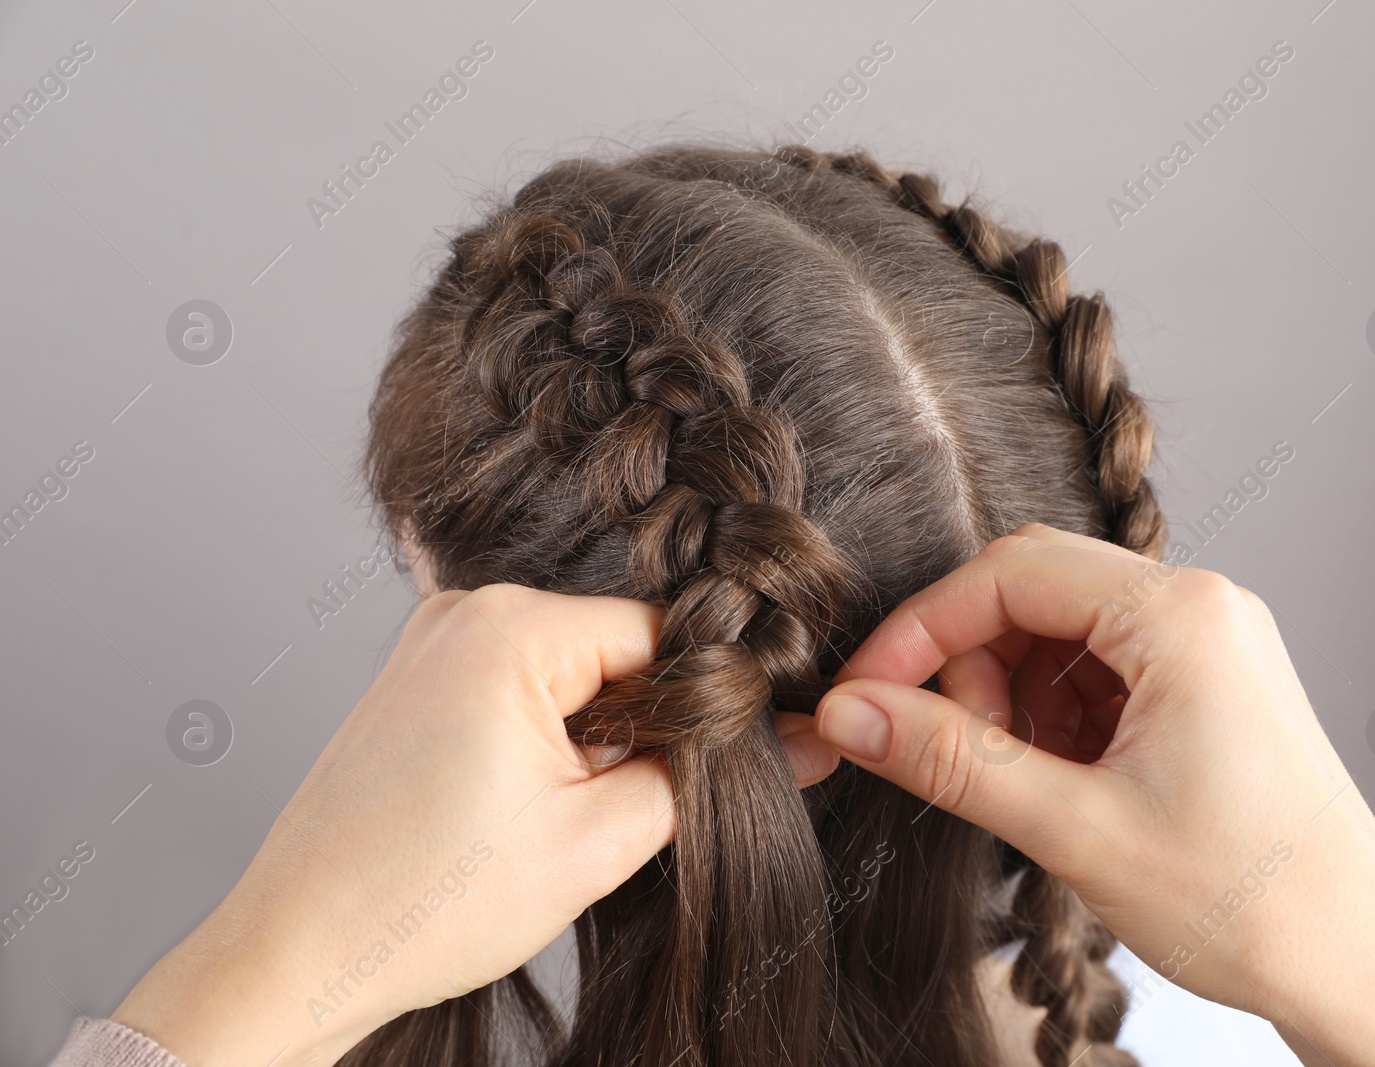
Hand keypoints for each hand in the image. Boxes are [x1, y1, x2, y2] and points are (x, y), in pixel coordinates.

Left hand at [112, 585, 836, 1066]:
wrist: (298, 950)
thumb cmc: (421, 903)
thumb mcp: (596, 844)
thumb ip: (707, 778)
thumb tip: (804, 743)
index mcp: (509, 626)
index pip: (665, 631)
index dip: (714, 697)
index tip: (745, 755)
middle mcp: (467, 609)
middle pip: (619, 648)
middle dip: (649, 723)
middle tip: (633, 807)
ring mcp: (436, 639)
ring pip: (574, 671)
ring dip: (597, 736)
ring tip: (562, 815)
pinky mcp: (422, 676)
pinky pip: (523, 684)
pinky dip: (549, 736)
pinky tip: (526, 804)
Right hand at [810, 524, 1374, 1066]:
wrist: (1360, 971)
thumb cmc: (1255, 904)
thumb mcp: (1077, 831)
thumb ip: (952, 760)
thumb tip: (851, 714)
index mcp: (1182, 617)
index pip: (1010, 573)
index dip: (921, 629)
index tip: (864, 693)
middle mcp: (1201, 611)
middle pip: (1033, 592)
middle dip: (967, 663)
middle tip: (937, 746)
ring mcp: (1208, 648)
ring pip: (1059, 635)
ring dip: (1009, 697)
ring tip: (1012, 782)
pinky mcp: (1206, 689)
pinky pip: (1097, 673)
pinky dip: (1052, 720)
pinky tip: (1054, 784)